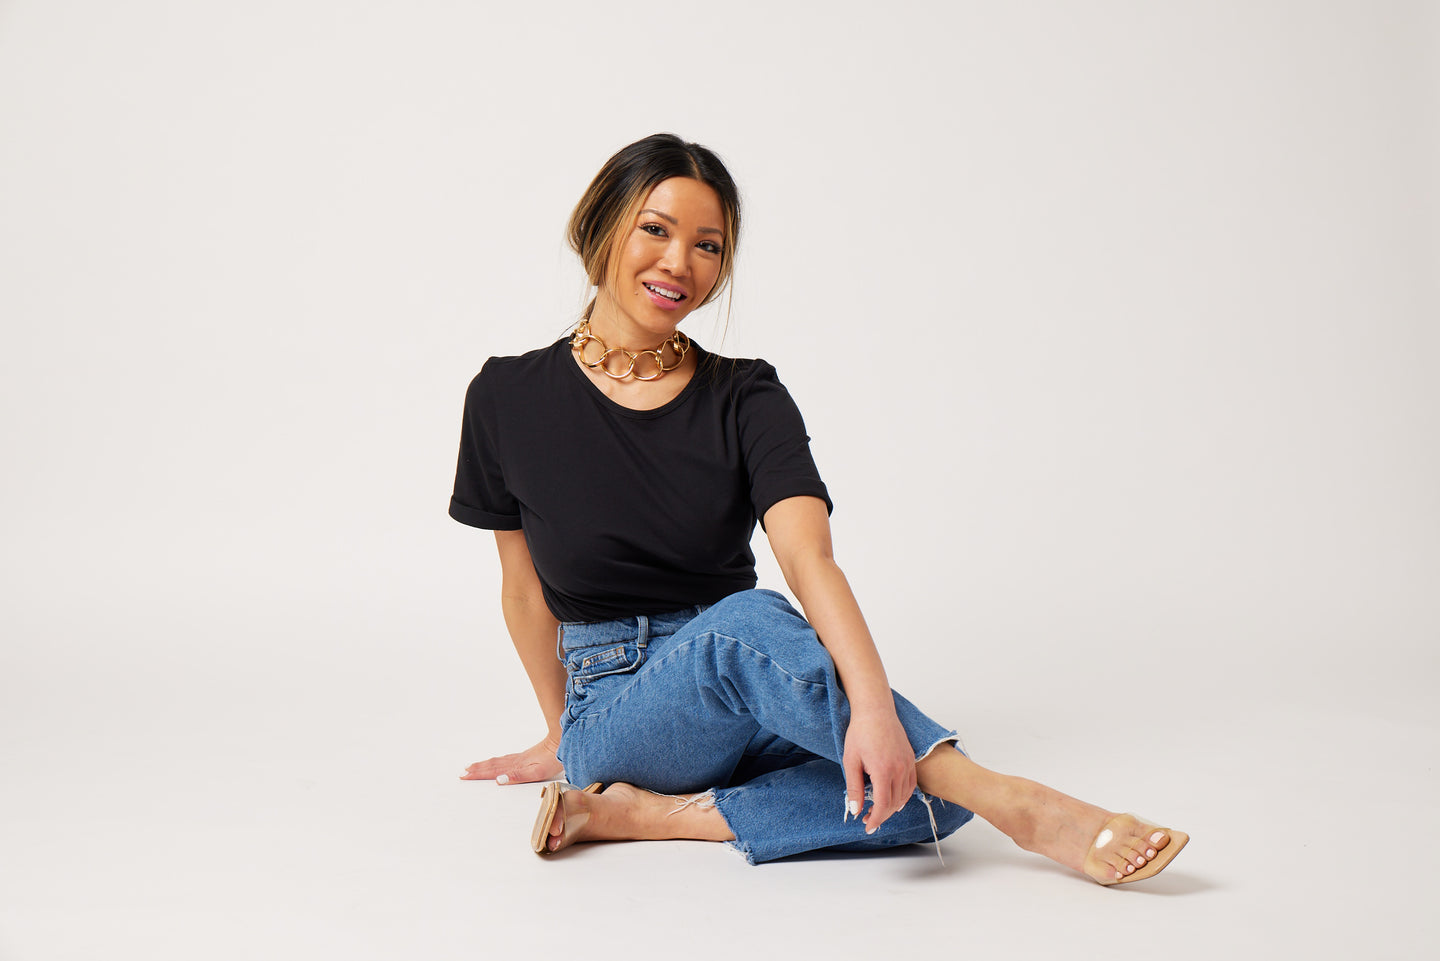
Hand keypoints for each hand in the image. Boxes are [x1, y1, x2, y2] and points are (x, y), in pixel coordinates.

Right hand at [460, 734, 562, 783]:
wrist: (562, 742)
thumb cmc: (552, 759)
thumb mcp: (536, 773)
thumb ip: (517, 776)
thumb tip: (498, 780)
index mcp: (515, 766)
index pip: (493, 771)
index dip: (478, 774)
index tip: (465, 776)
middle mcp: (515, 761)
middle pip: (492, 766)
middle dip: (477, 769)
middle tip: (463, 772)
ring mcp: (520, 758)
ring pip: (497, 762)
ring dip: (484, 765)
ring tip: (473, 766)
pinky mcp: (526, 757)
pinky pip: (505, 760)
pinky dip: (496, 762)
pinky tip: (496, 763)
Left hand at [842, 705, 916, 834]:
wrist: (875, 710)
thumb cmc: (860, 733)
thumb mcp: (851, 761)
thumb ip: (854, 788)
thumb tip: (855, 810)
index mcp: (883, 770)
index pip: (883, 805)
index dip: (875, 819)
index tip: (867, 826)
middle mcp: (899, 769)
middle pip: (894, 803)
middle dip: (881, 816)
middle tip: (868, 821)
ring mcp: (907, 764)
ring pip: (904, 796)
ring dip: (892, 808)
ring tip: (878, 811)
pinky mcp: (911, 759)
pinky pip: (911, 785)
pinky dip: (903, 796)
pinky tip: (894, 799)